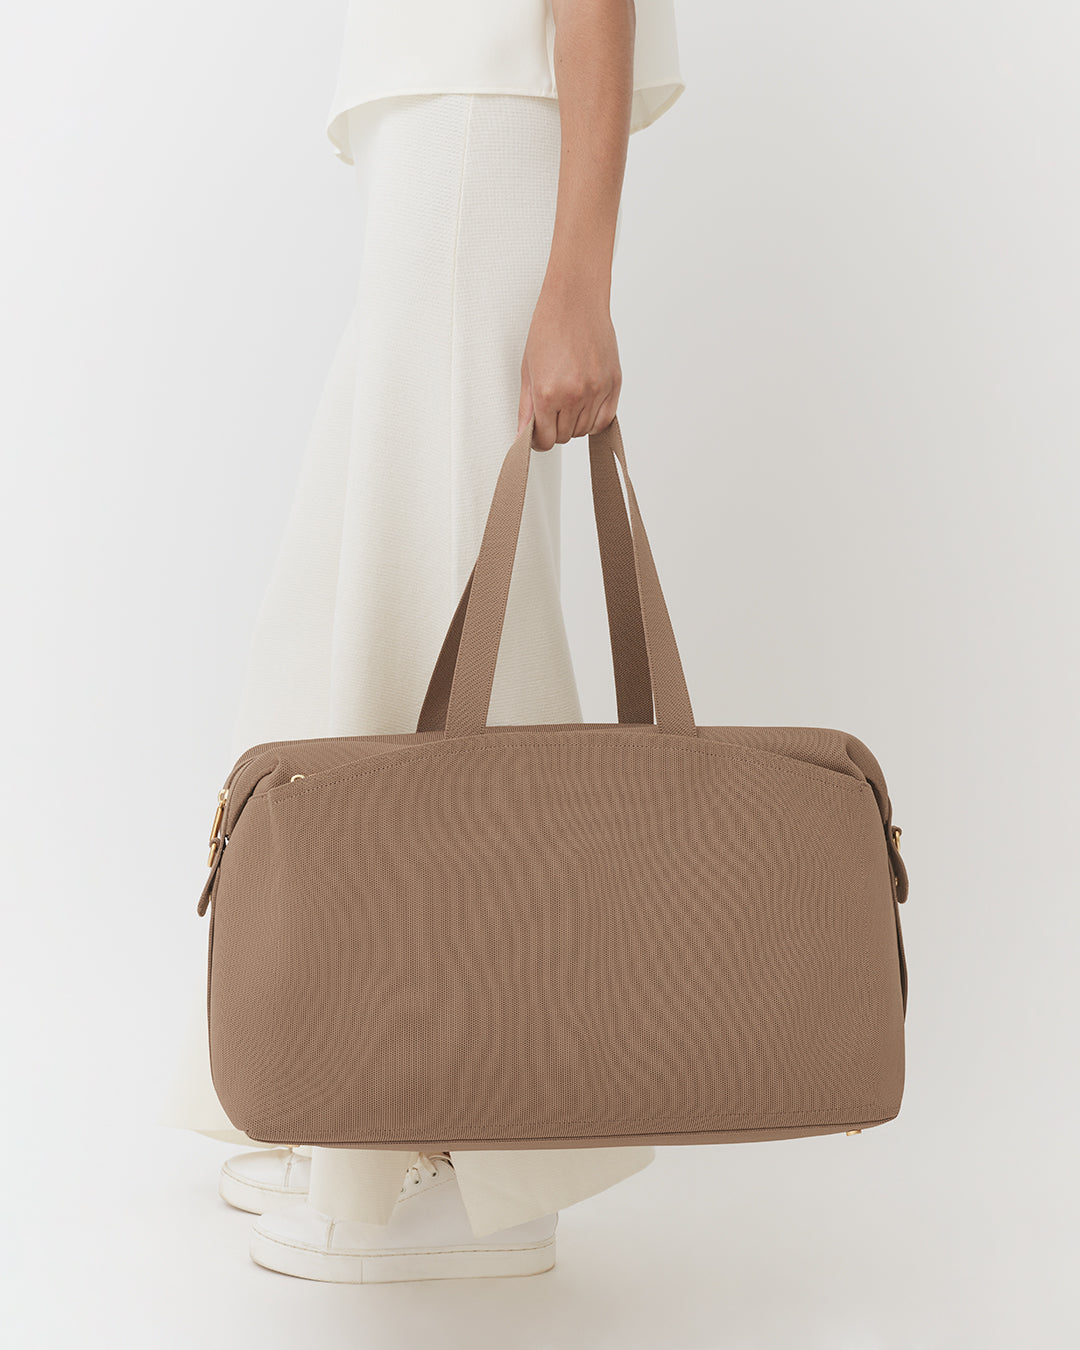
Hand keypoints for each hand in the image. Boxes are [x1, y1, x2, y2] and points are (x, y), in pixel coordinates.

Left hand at [518, 278, 621, 450]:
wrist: (575, 302)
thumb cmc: (549, 329)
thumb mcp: (528, 371)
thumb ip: (526, 409)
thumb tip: (524, 436)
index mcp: (549, 394)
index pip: (545, 440)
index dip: (539, 440)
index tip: (537, 434)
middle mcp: (575, 396)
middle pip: (565, 437)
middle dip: (555, 429)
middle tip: (551, 410)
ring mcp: (597, 391)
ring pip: (585, 431)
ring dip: (575, 423)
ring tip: (568, 401)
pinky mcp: (614, 384)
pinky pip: (605, 420)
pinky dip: (594, 419)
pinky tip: (585, 405)